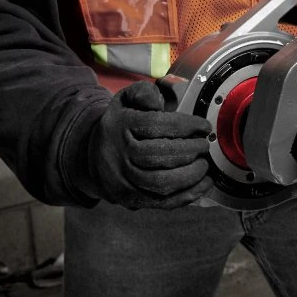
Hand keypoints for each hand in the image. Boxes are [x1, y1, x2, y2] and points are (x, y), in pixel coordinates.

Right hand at [76, 81, 213, 209]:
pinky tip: (203, 184)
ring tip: (205, 164)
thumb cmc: (120, 125)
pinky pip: (163, 203)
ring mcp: (124, 181)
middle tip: (204, 145)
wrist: (91, 156)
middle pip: (159, 155)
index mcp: (119, 126)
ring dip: (191, 174)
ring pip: (162, 183)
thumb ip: (143, 93)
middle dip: (190, 150)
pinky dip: (188, 195)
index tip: (204, 126)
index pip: (155, 125)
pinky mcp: (132, 200)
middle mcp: (119, 155)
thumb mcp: (125, 100)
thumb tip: (158, 103)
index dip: (186, 126)